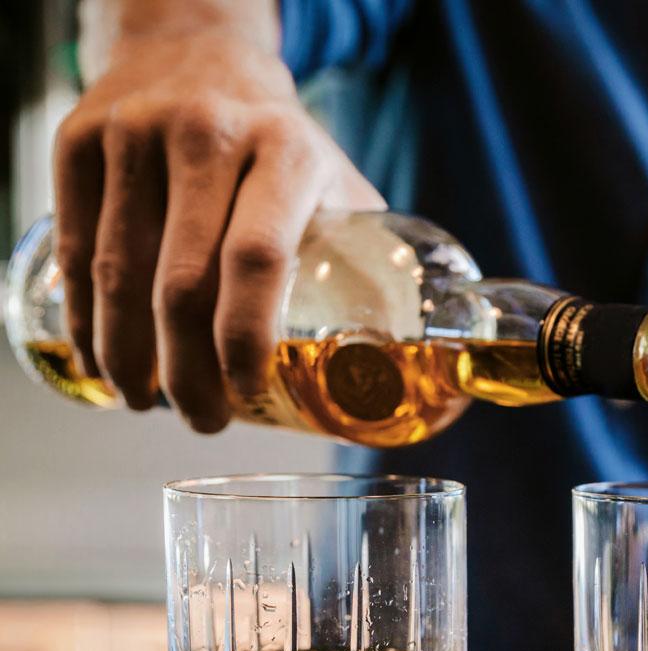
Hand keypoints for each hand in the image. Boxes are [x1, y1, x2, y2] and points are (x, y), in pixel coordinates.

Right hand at [54, 30, 384, 430]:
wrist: (199, 54)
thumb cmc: (281, 143)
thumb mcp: (337, 183)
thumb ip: (362, 256)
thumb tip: (394, 358)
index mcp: (287, 152)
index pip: (257, 259)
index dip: (245, 339)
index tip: (246, 392)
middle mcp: (209, 133)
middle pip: (182, 284)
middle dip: (186, 373)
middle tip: (203, 420)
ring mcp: (135, 133)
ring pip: (118, 275)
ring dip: (126, 358)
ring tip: (146, 402)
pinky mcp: (80, 140)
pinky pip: (74, 248)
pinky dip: (84, 317)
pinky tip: (101, 357)